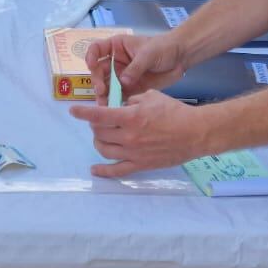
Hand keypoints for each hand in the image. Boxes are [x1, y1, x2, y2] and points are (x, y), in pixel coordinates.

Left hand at [69, 91, 205, 177]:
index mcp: (130, 117)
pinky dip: (103, 171)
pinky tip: (94, 169)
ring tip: (100, 137)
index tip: (73, 110)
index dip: (83, 112)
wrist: (194, 132)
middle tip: (99, 121)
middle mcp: (129, 136)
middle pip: (100, 132)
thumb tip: (121, 105)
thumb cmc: (175, 111)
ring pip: (104, 150)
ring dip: (98, 142)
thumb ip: (132, 100)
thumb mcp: (151, 96)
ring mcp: (133, 153)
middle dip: (95, 125)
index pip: (99, 115)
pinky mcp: (140, 165)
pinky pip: (117, 171)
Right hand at [84, 29, 189, 98]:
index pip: (96, 49)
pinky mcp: (130, 88)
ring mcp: (122, 76)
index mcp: (117, 47)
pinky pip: (119, 96)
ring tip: (104, 104)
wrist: (180, 57)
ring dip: (104, 94)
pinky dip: (115, 102)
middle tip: (101, 91)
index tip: (91, 66)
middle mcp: (115, 62)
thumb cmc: (163, 48)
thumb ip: (135, 67)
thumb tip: (122, 82)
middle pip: (99, 71)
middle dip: (97, 81)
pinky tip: (114, 109)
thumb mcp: (148, 54)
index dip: (91, 57)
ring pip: (107, 86)